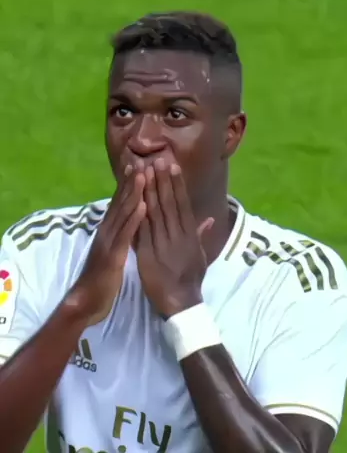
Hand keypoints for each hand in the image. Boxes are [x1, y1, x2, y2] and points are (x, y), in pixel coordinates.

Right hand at [69, 165, 145, 324]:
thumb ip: (122, 235)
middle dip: (132, 180)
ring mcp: (108, 241)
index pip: (121, 203)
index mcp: (110, 230)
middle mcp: (108, 230)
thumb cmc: (105, 277)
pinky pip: (125, 234)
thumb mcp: (116, 251)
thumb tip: (132, 220)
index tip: (141, 165)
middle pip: (121, 201)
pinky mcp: (112, 254)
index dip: (130, 184)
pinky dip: (134, 218)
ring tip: (144, 174)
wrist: (87, 301)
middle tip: (142, 160)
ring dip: (133, 192)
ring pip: (122, 213)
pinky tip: (143, 205)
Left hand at [135, 159, 213, 317]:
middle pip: (169, 203)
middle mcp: (178, 235)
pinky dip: (141, 212)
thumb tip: (208, 219)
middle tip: (158, 160)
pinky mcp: (149, 253)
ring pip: (156, 213)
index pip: (183, 204)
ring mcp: (163, 243)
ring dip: (151, 191)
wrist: (181, 300)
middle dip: (163, 181)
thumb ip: (201, 235)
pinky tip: (136, 198)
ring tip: (146, 172)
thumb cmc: (192, 277)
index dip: (177, 184)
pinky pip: (144, 229)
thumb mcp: (201, 255)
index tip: (172, 167)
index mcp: (190, 234)